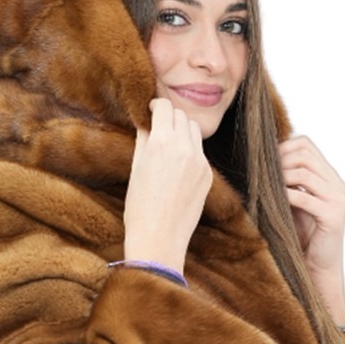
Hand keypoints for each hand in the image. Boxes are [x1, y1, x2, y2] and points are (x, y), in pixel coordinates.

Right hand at [123, 98, 213, 272]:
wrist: (159, 238)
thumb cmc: (140, 207)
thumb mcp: (136, 168)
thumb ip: (144, 140)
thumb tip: (146, 123)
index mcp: (162, 142)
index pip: (165, 108)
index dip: (156, 105)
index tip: (151, 109)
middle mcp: (185, 148)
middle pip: (181, 116)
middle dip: (170, 117)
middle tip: (159, 125)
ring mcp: (200, 162)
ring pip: (194, 131)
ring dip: (182, 130)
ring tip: (170, 143)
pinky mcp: (208, 176)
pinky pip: (200, 153)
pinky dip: (190, 151)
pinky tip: (178, 166)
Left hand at [279, 135, 344, 308]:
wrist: (318, 269)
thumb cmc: (302, 238)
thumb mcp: (294, 204)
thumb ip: (286, 183)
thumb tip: (260, 163)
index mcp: (330, 178)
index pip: (306, 144)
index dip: (283, 148)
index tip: (265, 163)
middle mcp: (337, 185)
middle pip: (305, 154)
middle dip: (279, 161)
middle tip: (262, 176)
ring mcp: (337, 200)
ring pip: (304, 173)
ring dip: (280, 178)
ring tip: (267, 190)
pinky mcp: (332, 216)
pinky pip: (305, 197)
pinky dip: (286, 196)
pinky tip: (274, 202)